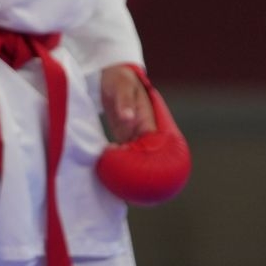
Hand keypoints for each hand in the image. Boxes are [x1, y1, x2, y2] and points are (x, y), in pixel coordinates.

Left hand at [96, 65, 191, 204]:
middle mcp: (144, 130)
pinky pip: (125, 152)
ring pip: (136, 157)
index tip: (140, 175)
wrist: (113, 75)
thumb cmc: (120, 79)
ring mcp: (134, 134)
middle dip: (142, 172)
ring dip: (130, 170)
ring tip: (122, 189)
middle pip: (147, 156)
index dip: (148, 161)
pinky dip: (120, 162)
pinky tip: (112, 175)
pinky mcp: (124, 135)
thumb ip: (124, 102)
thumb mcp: (122, 86)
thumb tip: (128, 118)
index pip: (152, 146)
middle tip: (131, 190)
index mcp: (148, 120)